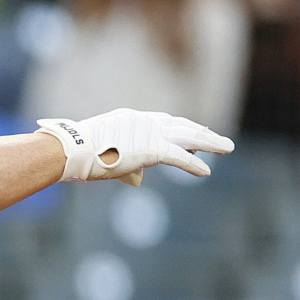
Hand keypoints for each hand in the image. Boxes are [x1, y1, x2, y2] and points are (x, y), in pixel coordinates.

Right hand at [37, 109, 233, 186]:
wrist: (72, 150)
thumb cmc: (79, 154)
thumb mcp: (104, 155)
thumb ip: (126, 165)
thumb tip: (138, 180)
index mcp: (131, 120)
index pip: (162, 123)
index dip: (180, 129)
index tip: (194, 132)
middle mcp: (143, 122)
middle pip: (180, 126)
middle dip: (200, 132)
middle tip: (218, 139)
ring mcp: (148, 133)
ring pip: (186, 137)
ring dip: (209, 143)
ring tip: (227, 147)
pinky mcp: (150, 149)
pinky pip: (178, 157)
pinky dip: (192, 165)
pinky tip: (206, 171)